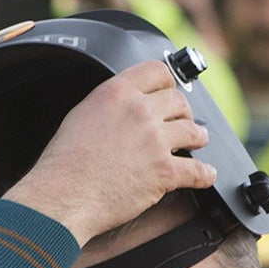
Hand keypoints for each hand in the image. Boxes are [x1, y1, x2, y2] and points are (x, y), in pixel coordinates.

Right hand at [5, 59, 217, 245]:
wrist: (63, 195)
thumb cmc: (64, 163)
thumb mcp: (81, 115)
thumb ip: (109, 105)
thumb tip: (121, 108)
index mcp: (117, 93)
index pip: (157, 72)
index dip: (168, 82)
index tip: (171, 91)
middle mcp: (139, 111)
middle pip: (179, 101)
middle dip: (184, 112)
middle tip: (183, 121)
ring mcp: (155, 141)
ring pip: (193, 131)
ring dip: (198, 138)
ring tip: (198, 142)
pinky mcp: (164, 171)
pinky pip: (197, 170)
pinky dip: (204, 174)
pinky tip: (205, 175)